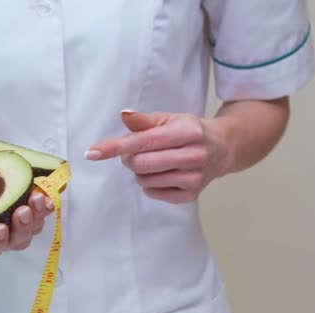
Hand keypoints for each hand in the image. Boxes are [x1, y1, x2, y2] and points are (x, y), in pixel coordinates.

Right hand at [0, 191, 53, 258]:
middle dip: (21, 227)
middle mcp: (2, 236)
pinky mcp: (29, 208)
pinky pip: (41, 211)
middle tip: (22, 212)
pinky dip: (45, 205)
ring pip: (32, 228)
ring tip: (36, 199)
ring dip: (37, 216)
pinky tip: (47, 196)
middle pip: (15, 241)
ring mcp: (18, 223)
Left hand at [85, 110, 229, 203]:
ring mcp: (194, 178)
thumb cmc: (190, 131)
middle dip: (129, 159)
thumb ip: (144, 120)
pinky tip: (163, 174)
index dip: (114, 147)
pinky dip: (150, 184)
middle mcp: (193, 155)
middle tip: (134, 153)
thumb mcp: (169, 119)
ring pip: (145, 180)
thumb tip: (124, 115)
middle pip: (140, 164)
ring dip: (140, 172)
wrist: (223, 148)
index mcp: (186, 132)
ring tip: (154, 162)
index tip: (91, 153)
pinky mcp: (191, 195)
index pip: (142, 142)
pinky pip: (154, 193)